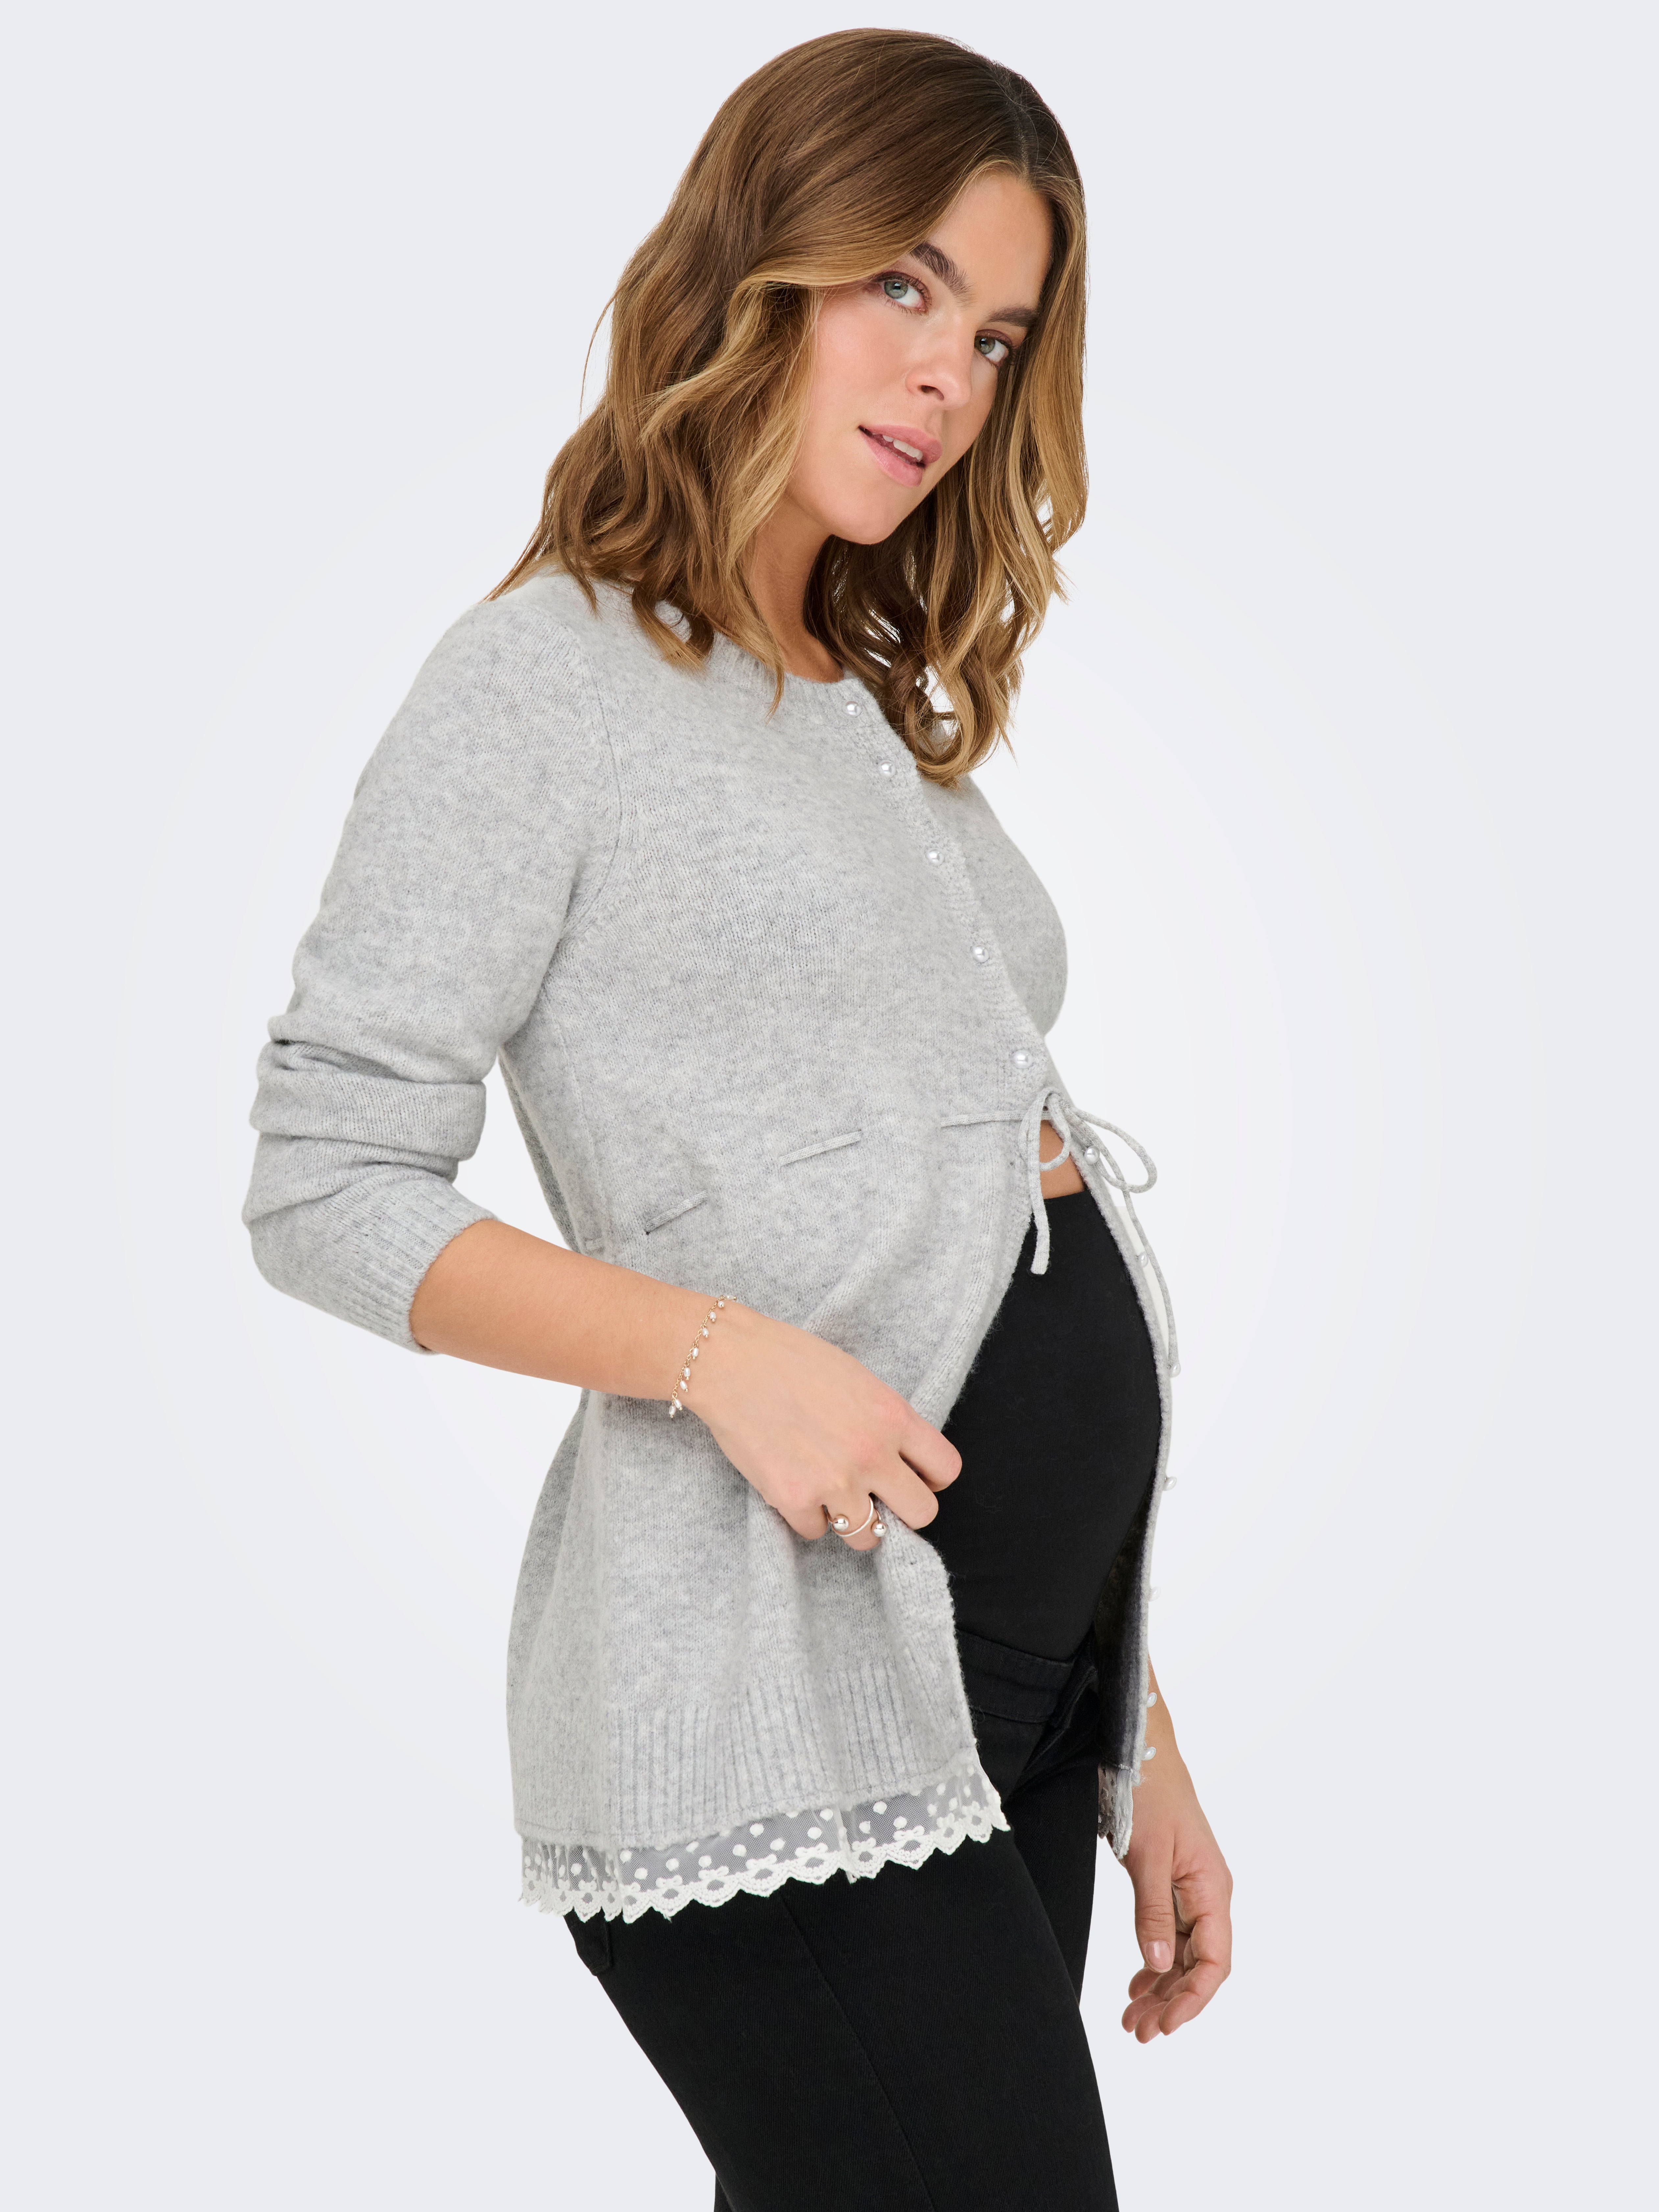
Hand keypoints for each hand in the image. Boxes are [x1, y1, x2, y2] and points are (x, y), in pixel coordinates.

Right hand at [690, 1302, 960, 1550]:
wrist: (730, 1362)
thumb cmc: (792, 1360)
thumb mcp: (859, 1380)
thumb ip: (886, 1421)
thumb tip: (900, 1460)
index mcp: (893, 1416)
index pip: (946, 1469)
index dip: (932, 1479)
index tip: (914, 1477)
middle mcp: (872, 1454)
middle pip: (921, 1513)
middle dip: (901, 1510)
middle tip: (877, 1497)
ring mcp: (834, 1481)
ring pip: (868, 1536)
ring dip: (852, 1520)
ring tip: (830, 1493)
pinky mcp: (793, 1500)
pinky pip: (816, 1532)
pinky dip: (806, 1516)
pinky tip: (793, 1484)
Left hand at [1120, 1746, 1232, 2038]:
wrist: (1140, 1748)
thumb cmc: (1148, 1793)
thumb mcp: (1147, 1853)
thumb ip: (1154, 1911)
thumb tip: (1161, 1965)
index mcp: (1213, 1888)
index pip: (1215, 1962)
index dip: (1193, 1999)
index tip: (1165, 2026)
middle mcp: (1208, 1894)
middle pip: (1200, 1965)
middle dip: (1172, 2002)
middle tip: (1137, 2031)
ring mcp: (1191, 1889)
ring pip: (1183, 1954)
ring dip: (1161, 1988)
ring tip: (1131, 2018)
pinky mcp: (1172, 1882)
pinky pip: (1170, 1934)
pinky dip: (1155, 1961)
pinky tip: (1138, 1982)